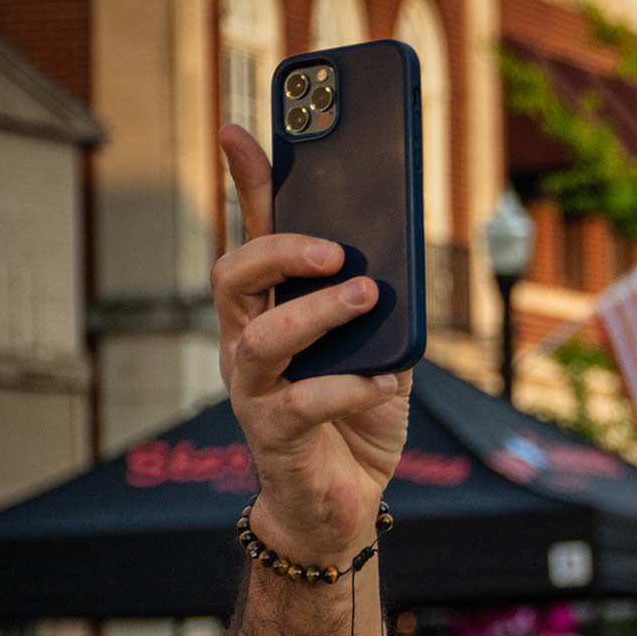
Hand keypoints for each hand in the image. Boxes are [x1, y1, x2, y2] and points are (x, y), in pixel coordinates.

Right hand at [213, 124, 410, 562]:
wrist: (343, 504)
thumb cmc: (357, 420)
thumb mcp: (380, 353)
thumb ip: (384, 315)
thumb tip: (401, 267)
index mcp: (271, 312)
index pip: (253, 237)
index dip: (246, 185)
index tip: (241, 131)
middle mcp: (249, 344)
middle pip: (235, 275)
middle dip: (280, 250)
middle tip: (338, 248)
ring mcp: (254, 391)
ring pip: (263, 336)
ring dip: (317, 312)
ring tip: (369, 296)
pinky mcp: (275, 436)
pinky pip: (304, 403)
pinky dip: (349, 388)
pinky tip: (383, 381)